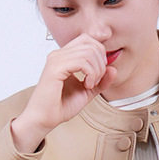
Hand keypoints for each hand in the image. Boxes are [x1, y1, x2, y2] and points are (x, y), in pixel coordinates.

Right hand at [10, 34, 117, 152]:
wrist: (44, 119)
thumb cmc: (61, 106)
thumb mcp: (87, 91)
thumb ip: (101, 81)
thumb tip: (114, 69)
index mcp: (64, 56)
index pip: (87, 39)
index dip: (100, 53)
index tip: (99, 73)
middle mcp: (59, 54)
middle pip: (90, 43)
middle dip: (101, 62)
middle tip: (96, 80)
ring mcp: (56, 59)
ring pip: (89, 52)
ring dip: (97, 70)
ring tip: (90, 84)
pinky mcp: (55, 68)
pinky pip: (82, 62)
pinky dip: (90, 74)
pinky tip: (86, 85)